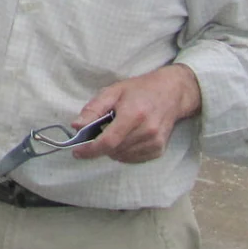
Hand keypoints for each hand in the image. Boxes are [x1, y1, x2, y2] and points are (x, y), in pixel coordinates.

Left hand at [70, 64, 201, 163]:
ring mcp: (155, 143)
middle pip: (114, 150)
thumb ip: (93, 109)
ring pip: (122, 156)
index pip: (108, 141)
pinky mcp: (159, 150)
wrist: (171, 93)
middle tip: (95, 134)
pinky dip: (124, 152)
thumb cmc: (139, 90)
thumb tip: (76, 126)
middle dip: (99, 146)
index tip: (77, 152)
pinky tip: (125, 138)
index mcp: (133, 115)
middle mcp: (147, 132)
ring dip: (112, 149)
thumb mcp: (112, 92)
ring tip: (114, 131)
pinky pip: (133, 159)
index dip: (90, 150)